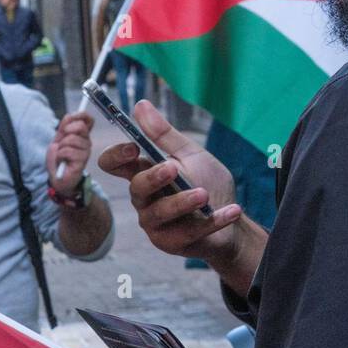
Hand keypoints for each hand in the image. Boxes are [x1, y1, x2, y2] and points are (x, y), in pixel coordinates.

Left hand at [47, 112, 94, 195]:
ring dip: (61, 147)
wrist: (57, 178)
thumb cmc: (58, 160)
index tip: (70, 118)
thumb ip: (63, 128)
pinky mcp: (82, 161)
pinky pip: (67, 151)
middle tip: (61, 141)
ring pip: (71, 139)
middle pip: (80, 126)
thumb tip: (69, 115)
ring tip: (61, 155)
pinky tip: (62, 161)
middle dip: (66, 131)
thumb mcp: (57, 140)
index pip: (88, 120)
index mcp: (81, 135)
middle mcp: (86, 142)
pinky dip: (60, 155)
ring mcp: (85, 151)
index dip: (81, 115)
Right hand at [97, 100, 240, 261]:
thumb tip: (140, 105)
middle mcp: (144, 199)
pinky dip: (213, 220)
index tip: (132, 148)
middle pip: (136, 188)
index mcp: (144, 173)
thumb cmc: (207, 184)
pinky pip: (188, 232)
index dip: (116, 156)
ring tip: (204, 194)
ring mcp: (155, 224)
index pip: (115, 164)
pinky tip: (233, 210)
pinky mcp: (171, 243)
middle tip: (173, 168)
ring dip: (182, 202)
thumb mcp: (190, 155)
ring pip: (159, 213)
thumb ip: (164, 135)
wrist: (232, 221)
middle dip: (153, 178)